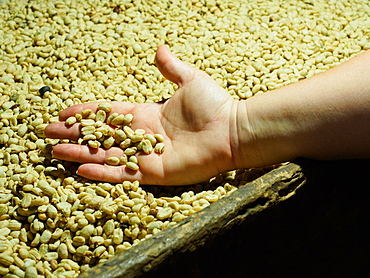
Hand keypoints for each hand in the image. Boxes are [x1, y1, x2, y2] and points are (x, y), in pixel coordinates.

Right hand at [45, 45, 237, 184]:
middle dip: (75, 135)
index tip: (65, 113)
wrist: (231, 130)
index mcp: (146, 114)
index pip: (109, 114)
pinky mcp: (154, 172)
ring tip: (55, 153)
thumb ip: (170, 68)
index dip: (87, 113)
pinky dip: (102, 172)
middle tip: (49, 135)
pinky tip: (81, 169)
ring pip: (106, 155)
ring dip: (80, 154)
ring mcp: (147, 156)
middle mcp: (143, 136)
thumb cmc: (213, 105)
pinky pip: (123, 173)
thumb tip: (160, 49)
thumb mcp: (189, 80)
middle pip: (101, 135)